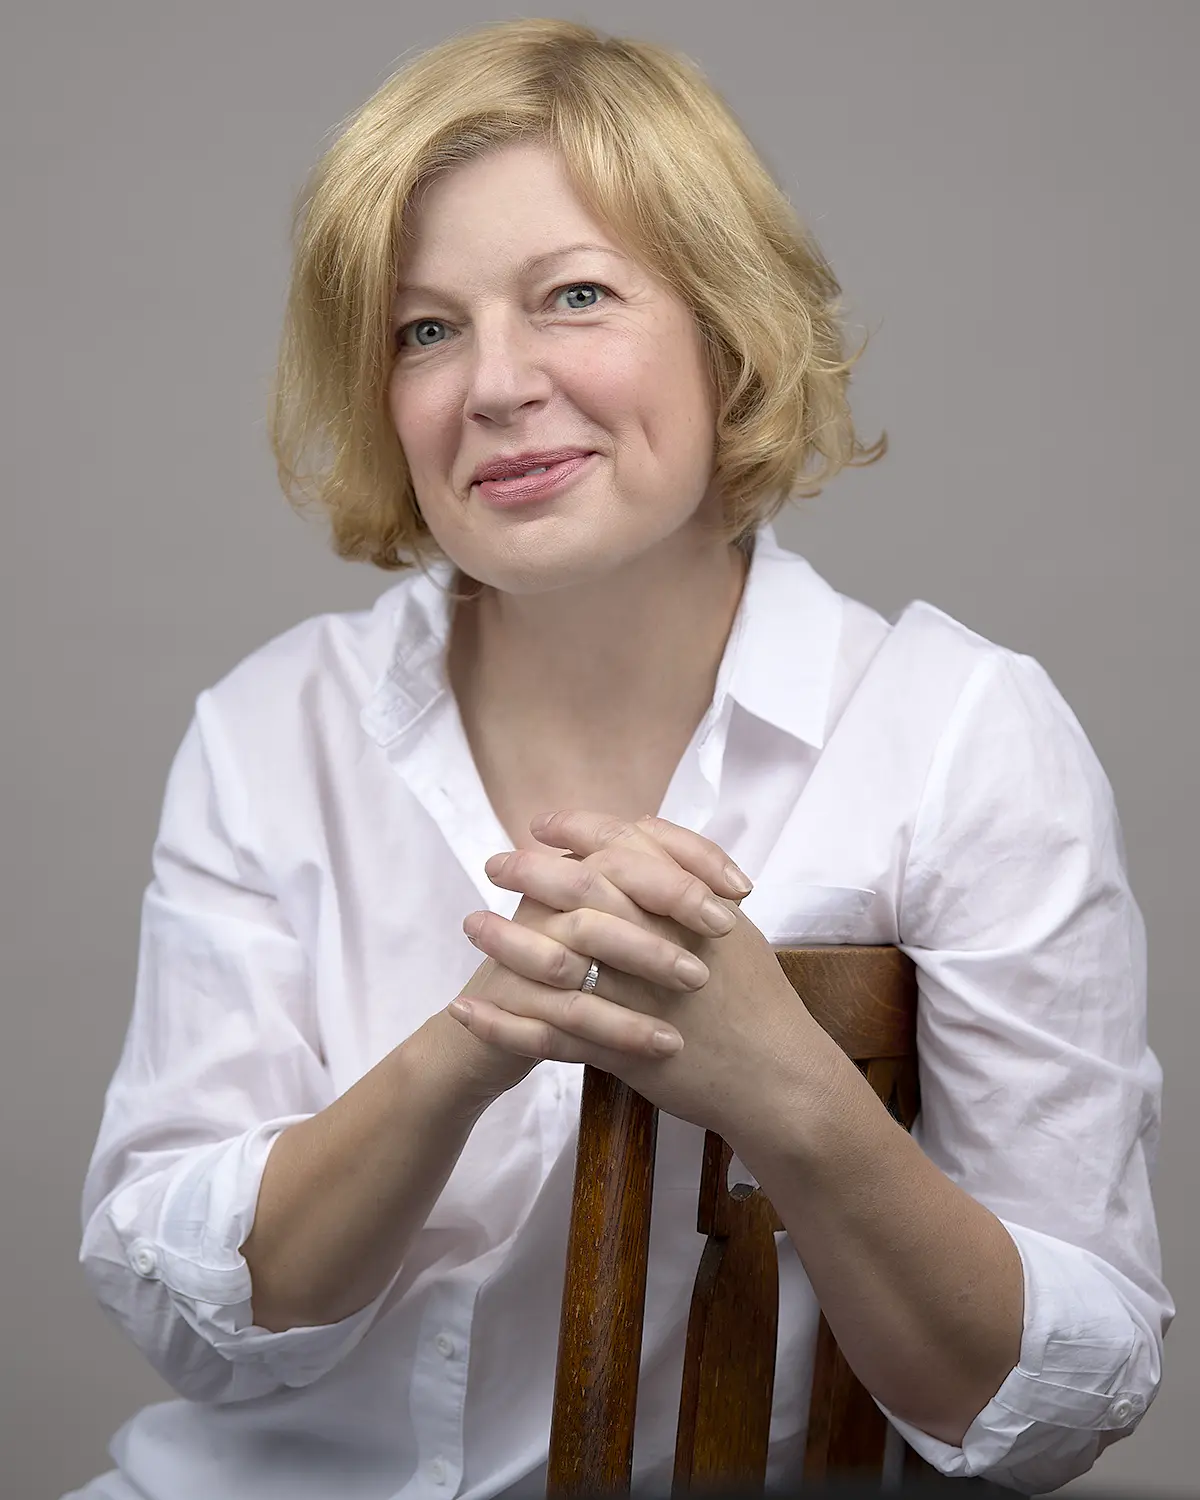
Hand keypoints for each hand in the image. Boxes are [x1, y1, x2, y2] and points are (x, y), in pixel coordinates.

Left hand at [449, 812, 836, 1136]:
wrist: (778, 1077)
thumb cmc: (758, 1000)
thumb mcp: (734, 926)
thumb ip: (689, 879)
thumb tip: (646, 835)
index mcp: (687, 908)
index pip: (625, 849)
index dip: (580, 830)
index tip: (541, 824)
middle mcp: (659, 942)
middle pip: (582, 891)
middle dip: (531, 871)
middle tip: (494, 861)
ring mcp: (637, 996)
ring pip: (557, 958)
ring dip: (506, 939)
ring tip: (470, 925)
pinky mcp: (621, 1049)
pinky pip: (550, 1032)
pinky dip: (504, 1023)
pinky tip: (466, 1012)